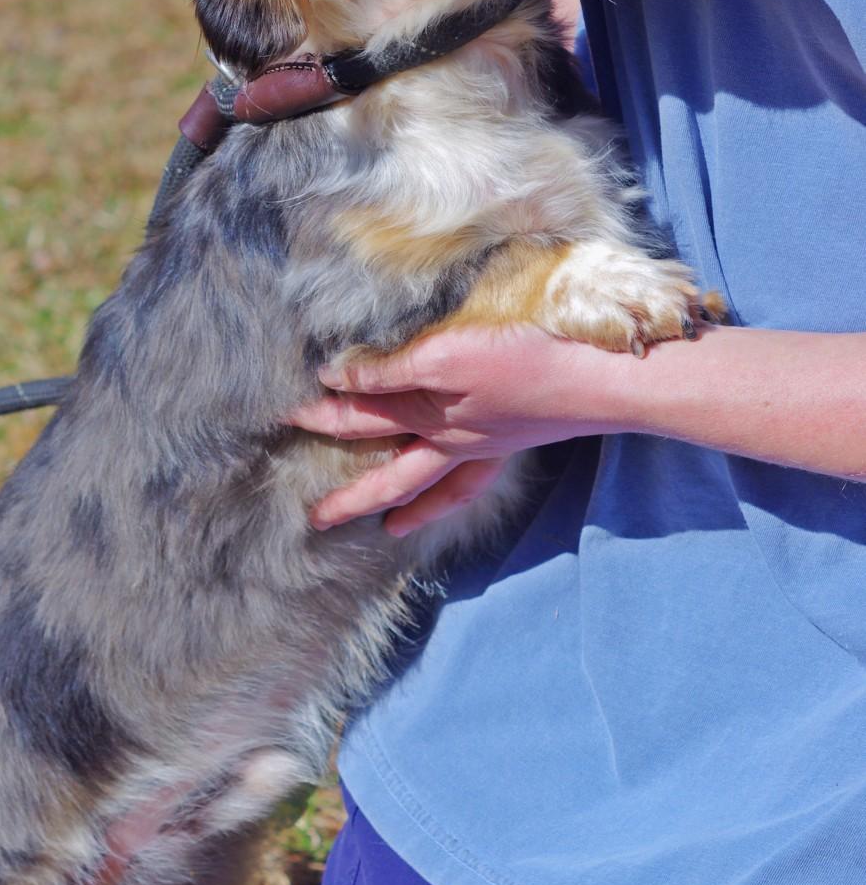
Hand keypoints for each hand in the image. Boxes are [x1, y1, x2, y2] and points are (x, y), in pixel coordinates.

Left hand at [293, 324, 619, 533]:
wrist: (595, 380)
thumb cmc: (523, 360)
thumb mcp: (446, 354)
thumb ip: (391, 372)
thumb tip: (337, 381)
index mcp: (432, 415)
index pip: (365, 413)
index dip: (325, 411)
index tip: (289, 413)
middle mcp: (452, 439)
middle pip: (390, 470)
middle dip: (352, 493)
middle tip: (317, 519)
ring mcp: (485, 445)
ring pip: (433, 484)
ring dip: (407, 504)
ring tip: (389, 530)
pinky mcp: (515, 440)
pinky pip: (474, 480)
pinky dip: (456, 494)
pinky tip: (452, 495)